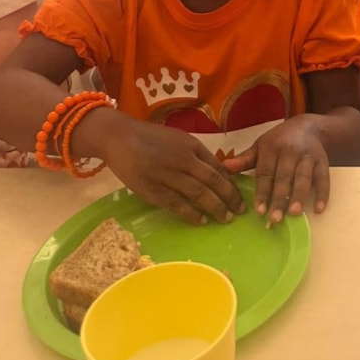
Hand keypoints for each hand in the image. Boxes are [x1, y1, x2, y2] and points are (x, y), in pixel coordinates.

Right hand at [100, 116, 245, 224]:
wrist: (120, 138)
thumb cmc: (151, 138)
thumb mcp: (178, 139)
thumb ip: (195, 155)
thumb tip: (215, 173)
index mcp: (192, 146)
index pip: (219, 167)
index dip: (231, 184)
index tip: (240, 197)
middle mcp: (184, 160)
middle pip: (213, 182)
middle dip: (229, 198)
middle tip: (239, 211)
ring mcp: (168, 175)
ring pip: (198, 194)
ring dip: (215, 208)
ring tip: (225, 218)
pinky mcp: (153, 189)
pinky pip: (176, 204)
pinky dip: (191, 214)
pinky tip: (201, 221)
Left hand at [222, 116, 329, 225]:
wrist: (308, 126)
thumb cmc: (279, 140)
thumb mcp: (261, 146)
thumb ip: (244, 159)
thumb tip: (224, 167)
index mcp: (272, 148)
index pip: (266, 173)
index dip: (263, 192)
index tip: (259, 211)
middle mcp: (290, 151)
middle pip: (285, 178)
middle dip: (280, 199)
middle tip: (275, 219)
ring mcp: (308, 156)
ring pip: (304, 178)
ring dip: (300, 196)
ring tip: (295, 213)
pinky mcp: (323, 161)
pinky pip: (324, 178)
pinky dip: (323, 193)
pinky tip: (319, 209)